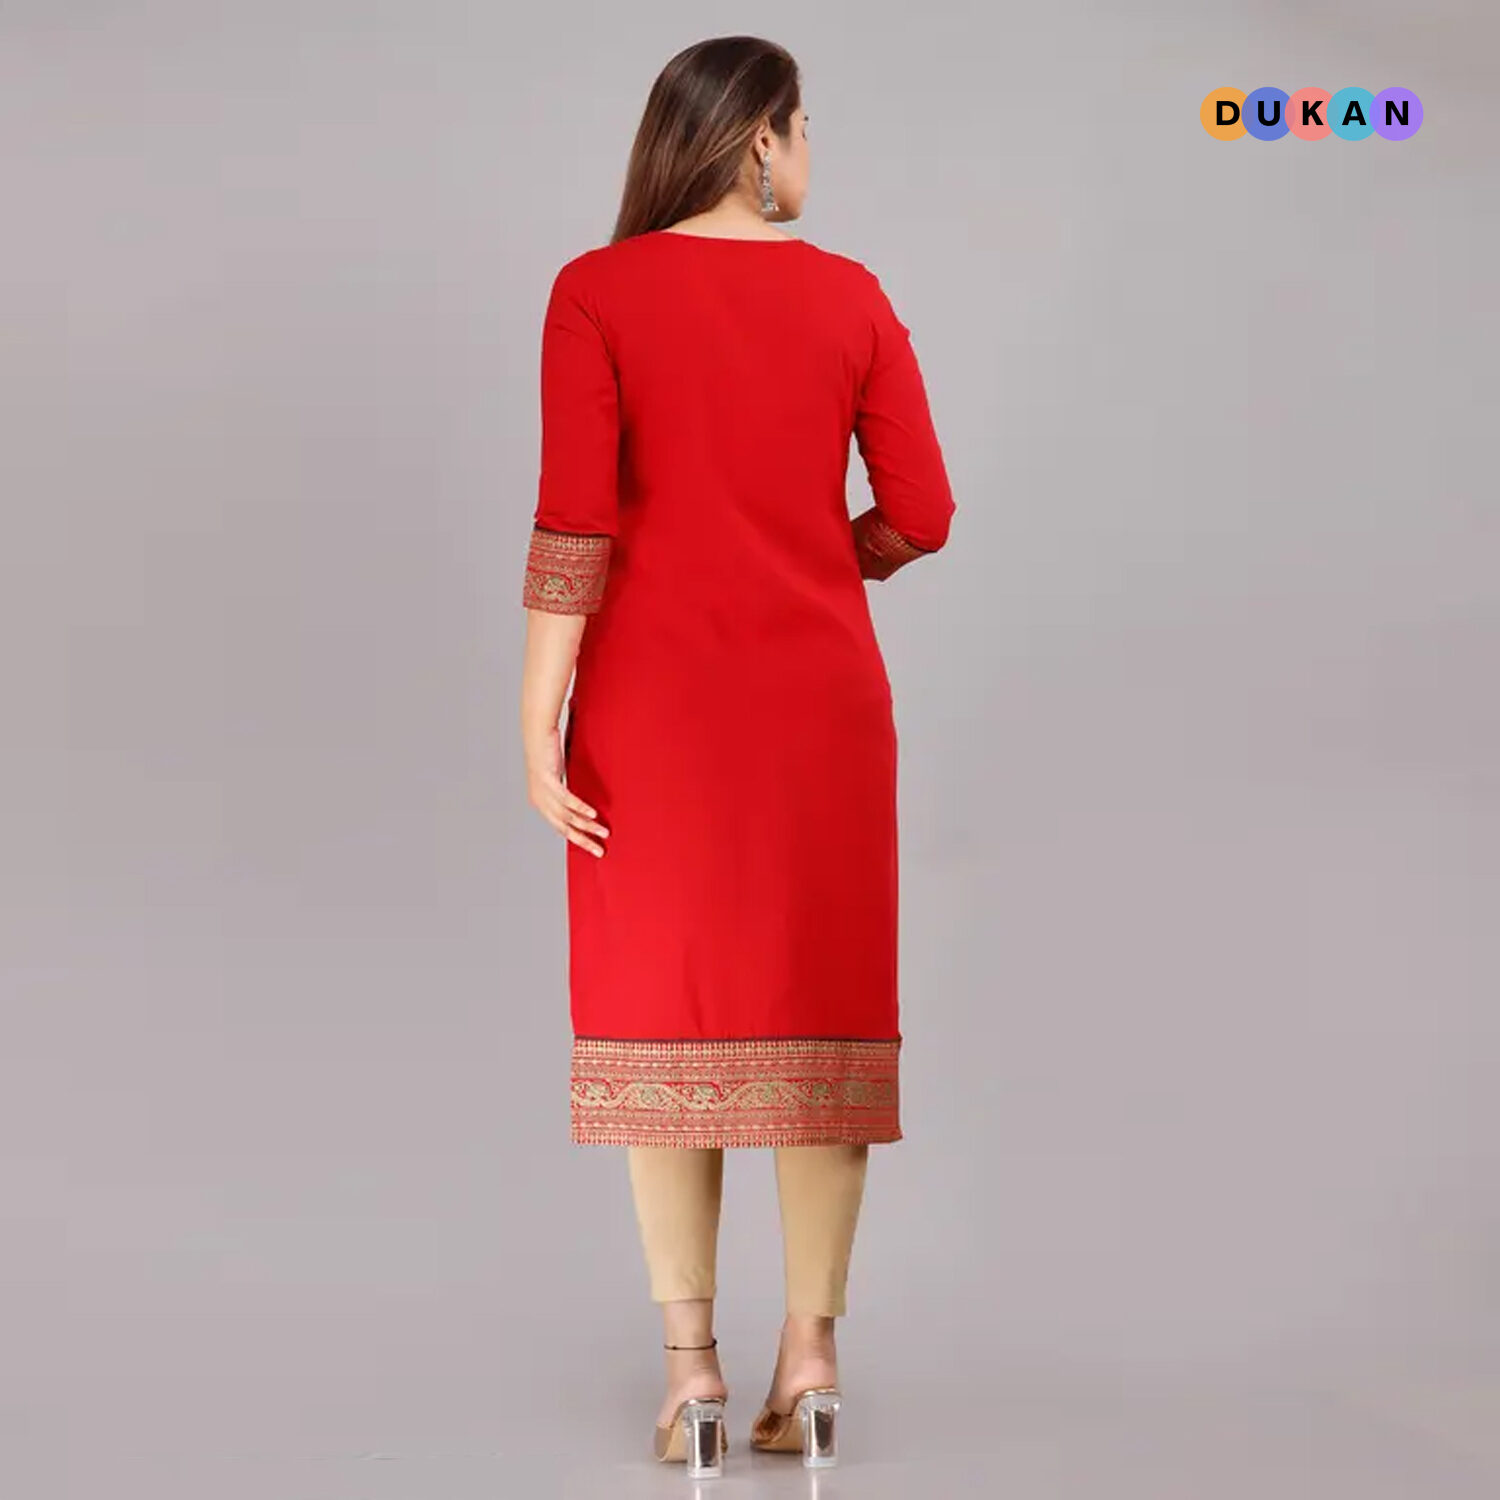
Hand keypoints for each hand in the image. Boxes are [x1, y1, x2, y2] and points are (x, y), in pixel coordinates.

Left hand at [526, 725, 609, 856]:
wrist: (538, 732)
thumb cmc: (548, 752)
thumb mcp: (556, 776)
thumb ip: (564, 791)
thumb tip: (580, 801)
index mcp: (540, 803)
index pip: (560, 828)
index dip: (577, 838)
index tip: (592, 846)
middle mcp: (539, 801)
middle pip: (563, 828)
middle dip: (583, 840)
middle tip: (599, 850)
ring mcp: (542, 791)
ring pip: (566, 816)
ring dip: (587, 825)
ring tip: (603, 831)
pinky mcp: (547, 780)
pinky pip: (566, 799)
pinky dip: (580, 808)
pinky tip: (592, 813)